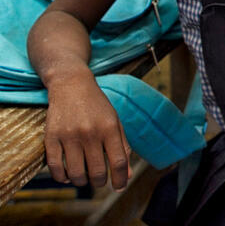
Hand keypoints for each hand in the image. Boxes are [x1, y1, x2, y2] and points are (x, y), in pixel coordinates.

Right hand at [43, 73, 130, 189]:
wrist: (72, 85)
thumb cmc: (97, 106)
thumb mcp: (115, 122)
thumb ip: (122, 147)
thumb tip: (126, 175)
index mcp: (109, 128)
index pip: (117, 162)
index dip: (119, 179)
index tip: (119, 187)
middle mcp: (90, 132)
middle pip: (96, 171)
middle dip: (99, 182)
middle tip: (99, 182)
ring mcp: (69, 135)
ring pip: (75, 173)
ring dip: (81, 182)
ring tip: (84, 179)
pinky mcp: (51, 137)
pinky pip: (55, 167)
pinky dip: (62, 177)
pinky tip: (67, 176)